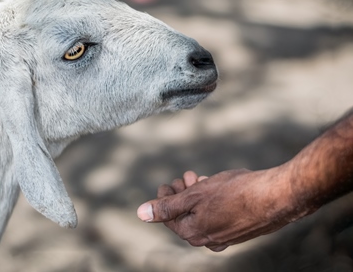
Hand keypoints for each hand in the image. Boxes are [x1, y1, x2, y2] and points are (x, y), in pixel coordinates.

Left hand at [137, 168, 297, 250]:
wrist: (276, 197)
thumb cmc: (235, 193)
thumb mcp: (194, 196)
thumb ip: (167, 206)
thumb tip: (141, 213)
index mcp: (193, 233)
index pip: (168, 217)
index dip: (164, 198)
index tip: (167, 183)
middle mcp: (208, 240)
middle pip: (186, 215)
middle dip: (181, 194)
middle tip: (184, 177)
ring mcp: (226, 236)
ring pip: (202, 213)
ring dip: (197, 194)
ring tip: (199, 178)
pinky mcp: (240, 228)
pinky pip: (218, 215)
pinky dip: (212, 200)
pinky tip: (215, 186)